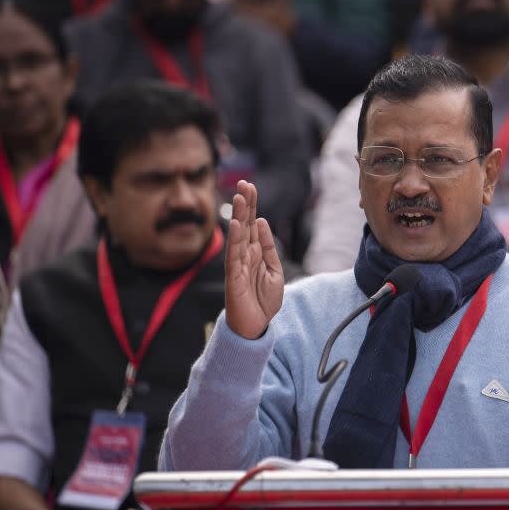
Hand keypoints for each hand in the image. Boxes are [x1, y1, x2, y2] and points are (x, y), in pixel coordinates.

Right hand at [225, 180, 284, 338]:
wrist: (256, 326)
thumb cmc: (263, 300)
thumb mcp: (275, 271)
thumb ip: (269, 248)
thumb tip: (262, 221)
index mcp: (255, 252)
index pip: (252, 224)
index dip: (252, 205)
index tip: (250, 186)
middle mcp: (244, 255)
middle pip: (243, 225)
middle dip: (244, 204)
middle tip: (244, 182)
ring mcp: (238, 265)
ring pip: (237, 236)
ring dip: (238, 216)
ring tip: (239, 197)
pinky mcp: (234, 278)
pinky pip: (233, 256)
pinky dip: (234, 240)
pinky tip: (235, 224)